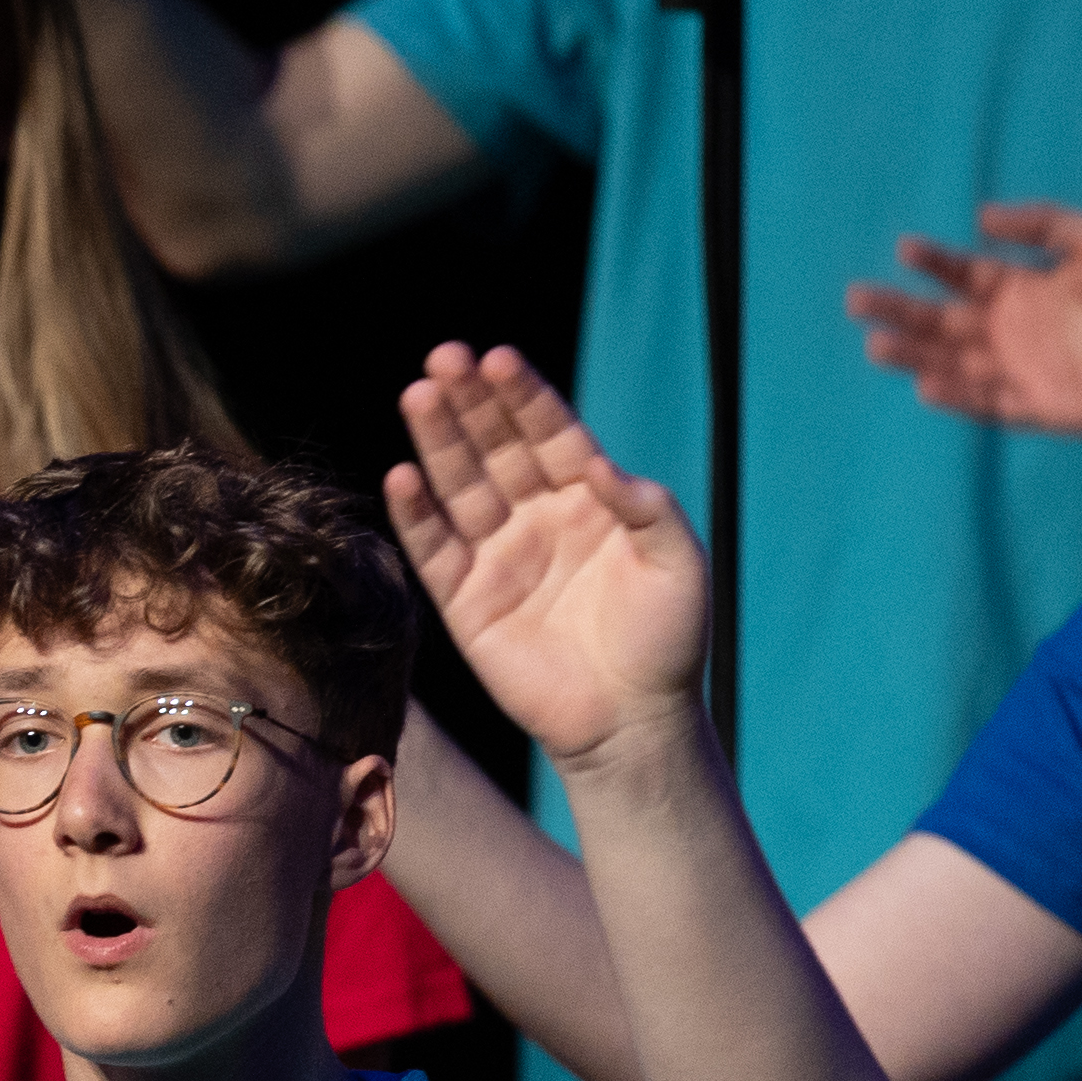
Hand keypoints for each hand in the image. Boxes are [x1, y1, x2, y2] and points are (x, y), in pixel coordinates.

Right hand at [382, 344, 710, 764]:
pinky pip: (434, 551)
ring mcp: (499, 558)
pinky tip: (402, 476)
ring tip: (418, 395)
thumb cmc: (667, 642)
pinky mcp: (466, 602)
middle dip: (470, 402)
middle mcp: (538, 520)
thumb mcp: (679, 564)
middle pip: (496, 448)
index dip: (523, 397)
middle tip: (444, 358)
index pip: (550, 434)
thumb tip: (596, 463)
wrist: (633, 722)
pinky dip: (416, 516)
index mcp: (590, 502)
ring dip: (437, 441)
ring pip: (460, 486)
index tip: (497, 358)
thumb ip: (647, 507)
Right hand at [841, 199, 1081, 437]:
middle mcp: (1020, 330)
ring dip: (917, 356)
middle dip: (902, 311)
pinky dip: (960, 396)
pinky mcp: (1046, 408)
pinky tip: (927, 384)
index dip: (935, 263)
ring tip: (877, 344)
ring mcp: (1029, 370)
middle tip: (858, 299)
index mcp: (1031, 288)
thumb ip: (1045, 226)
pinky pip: (992, 403)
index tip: (905, 249)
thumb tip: (982, 216)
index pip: (967, 275)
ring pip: (958, 364)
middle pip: (946, 322)